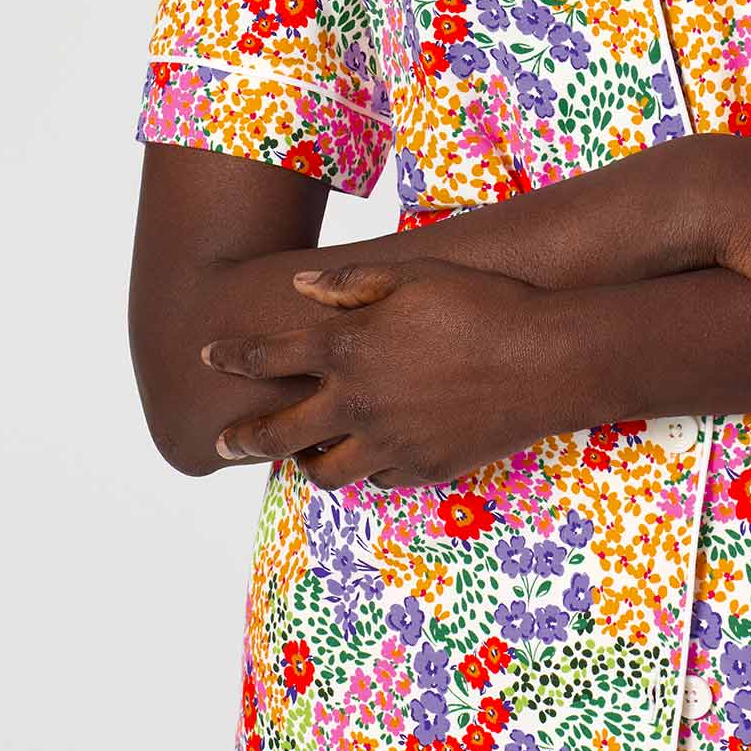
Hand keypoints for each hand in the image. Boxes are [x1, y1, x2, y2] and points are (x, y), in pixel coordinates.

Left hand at [199, 257, 554, 489]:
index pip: (269, 356)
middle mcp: (357, 402)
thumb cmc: (481, 302)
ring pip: (324, 471)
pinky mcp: (422, 469)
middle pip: (277, 432)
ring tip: (300, 457)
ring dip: (304, 463)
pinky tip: (372, 454)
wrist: (544, 360)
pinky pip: (379, 477)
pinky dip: (367, 467)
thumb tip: (300, 288)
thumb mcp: (414, 273)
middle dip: (242, 437)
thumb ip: (351, 281)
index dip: (232, 356)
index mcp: (350, 347)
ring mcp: (388, 442)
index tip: (206, 356)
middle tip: (221, 441)